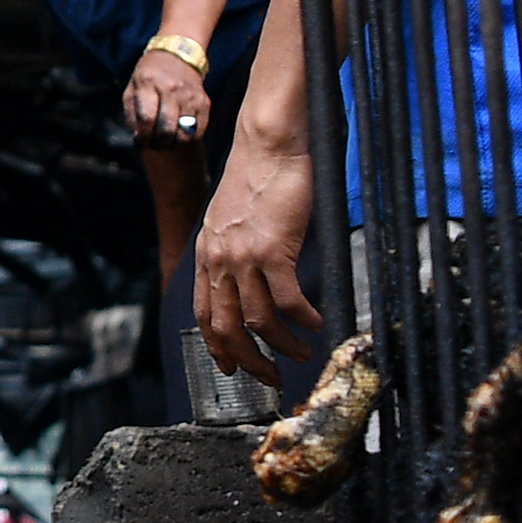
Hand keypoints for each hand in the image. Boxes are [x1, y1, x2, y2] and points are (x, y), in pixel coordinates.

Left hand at [124, 50, 213, 146]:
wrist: (177, 56)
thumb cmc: (150, 76)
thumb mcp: (132, 87)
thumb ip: (132, 112)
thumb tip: (138, 138)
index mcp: (148, 83)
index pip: (147, 118)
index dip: (143, 136)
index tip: (140, 141)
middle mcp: (171, 89)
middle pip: (167, 128)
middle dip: (158, 143)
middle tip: (154, 145)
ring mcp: (190, 96)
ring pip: (184, 133)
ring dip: (173, 144)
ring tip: (166, 142)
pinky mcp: (204, 102)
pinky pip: (198, 130)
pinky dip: (188, 138)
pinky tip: (179, 136)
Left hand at [194, 137, 323, 380]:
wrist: (268, 145)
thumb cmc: (258, 178)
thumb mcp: (232, 221)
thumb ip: (234, 252)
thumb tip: (251, 281)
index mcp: (207, 254)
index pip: (204, 313)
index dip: (218, 347)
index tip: (232, 368)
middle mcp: (219, 259)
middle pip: (225, 327)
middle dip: (247, 361)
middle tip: (270, 377)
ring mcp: (243, 256)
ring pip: (256, 320)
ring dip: (281, 345)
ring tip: (301, 353)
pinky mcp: (272, 249)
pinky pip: (287, 300)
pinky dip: (303, 320)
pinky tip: (316, 324)